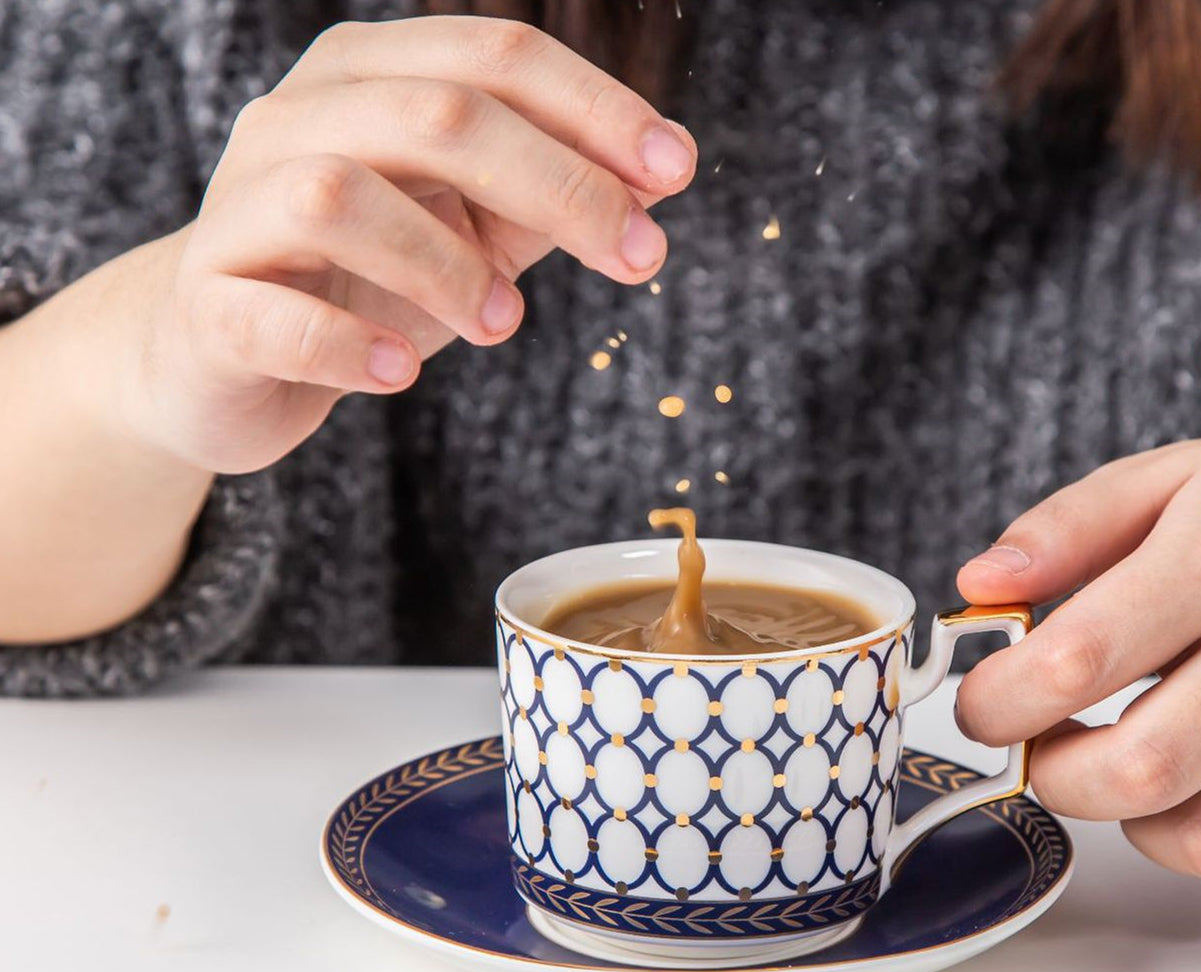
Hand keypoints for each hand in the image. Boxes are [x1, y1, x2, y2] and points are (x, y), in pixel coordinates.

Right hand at [133, 16, 696, 473]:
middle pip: (438, 116)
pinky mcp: (208, 304)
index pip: (497, 57)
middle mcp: (295, 119)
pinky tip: (401, 370)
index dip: (598, 110)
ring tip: (504, 323)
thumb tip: (660, 173)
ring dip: (447, 265)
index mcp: (368, 77)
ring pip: (342, 197)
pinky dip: (347, 345)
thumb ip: (552, 193)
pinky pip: (273, 315)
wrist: (222, 354)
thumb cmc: (364, 279)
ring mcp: (239, 208)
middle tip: (639, 258)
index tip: (678, 172)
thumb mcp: (472, 224)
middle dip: (559, 184)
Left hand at [953, 398, 1200, 906]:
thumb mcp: (1163, 478)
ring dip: (1136, 826)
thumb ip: (1060, 530)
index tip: (983, 707)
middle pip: (1142, 771)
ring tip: (1129, 769)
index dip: (999, 703)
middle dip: (1058, 778)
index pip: (1075, 661)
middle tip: (1047, 749)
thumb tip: (979, 590)